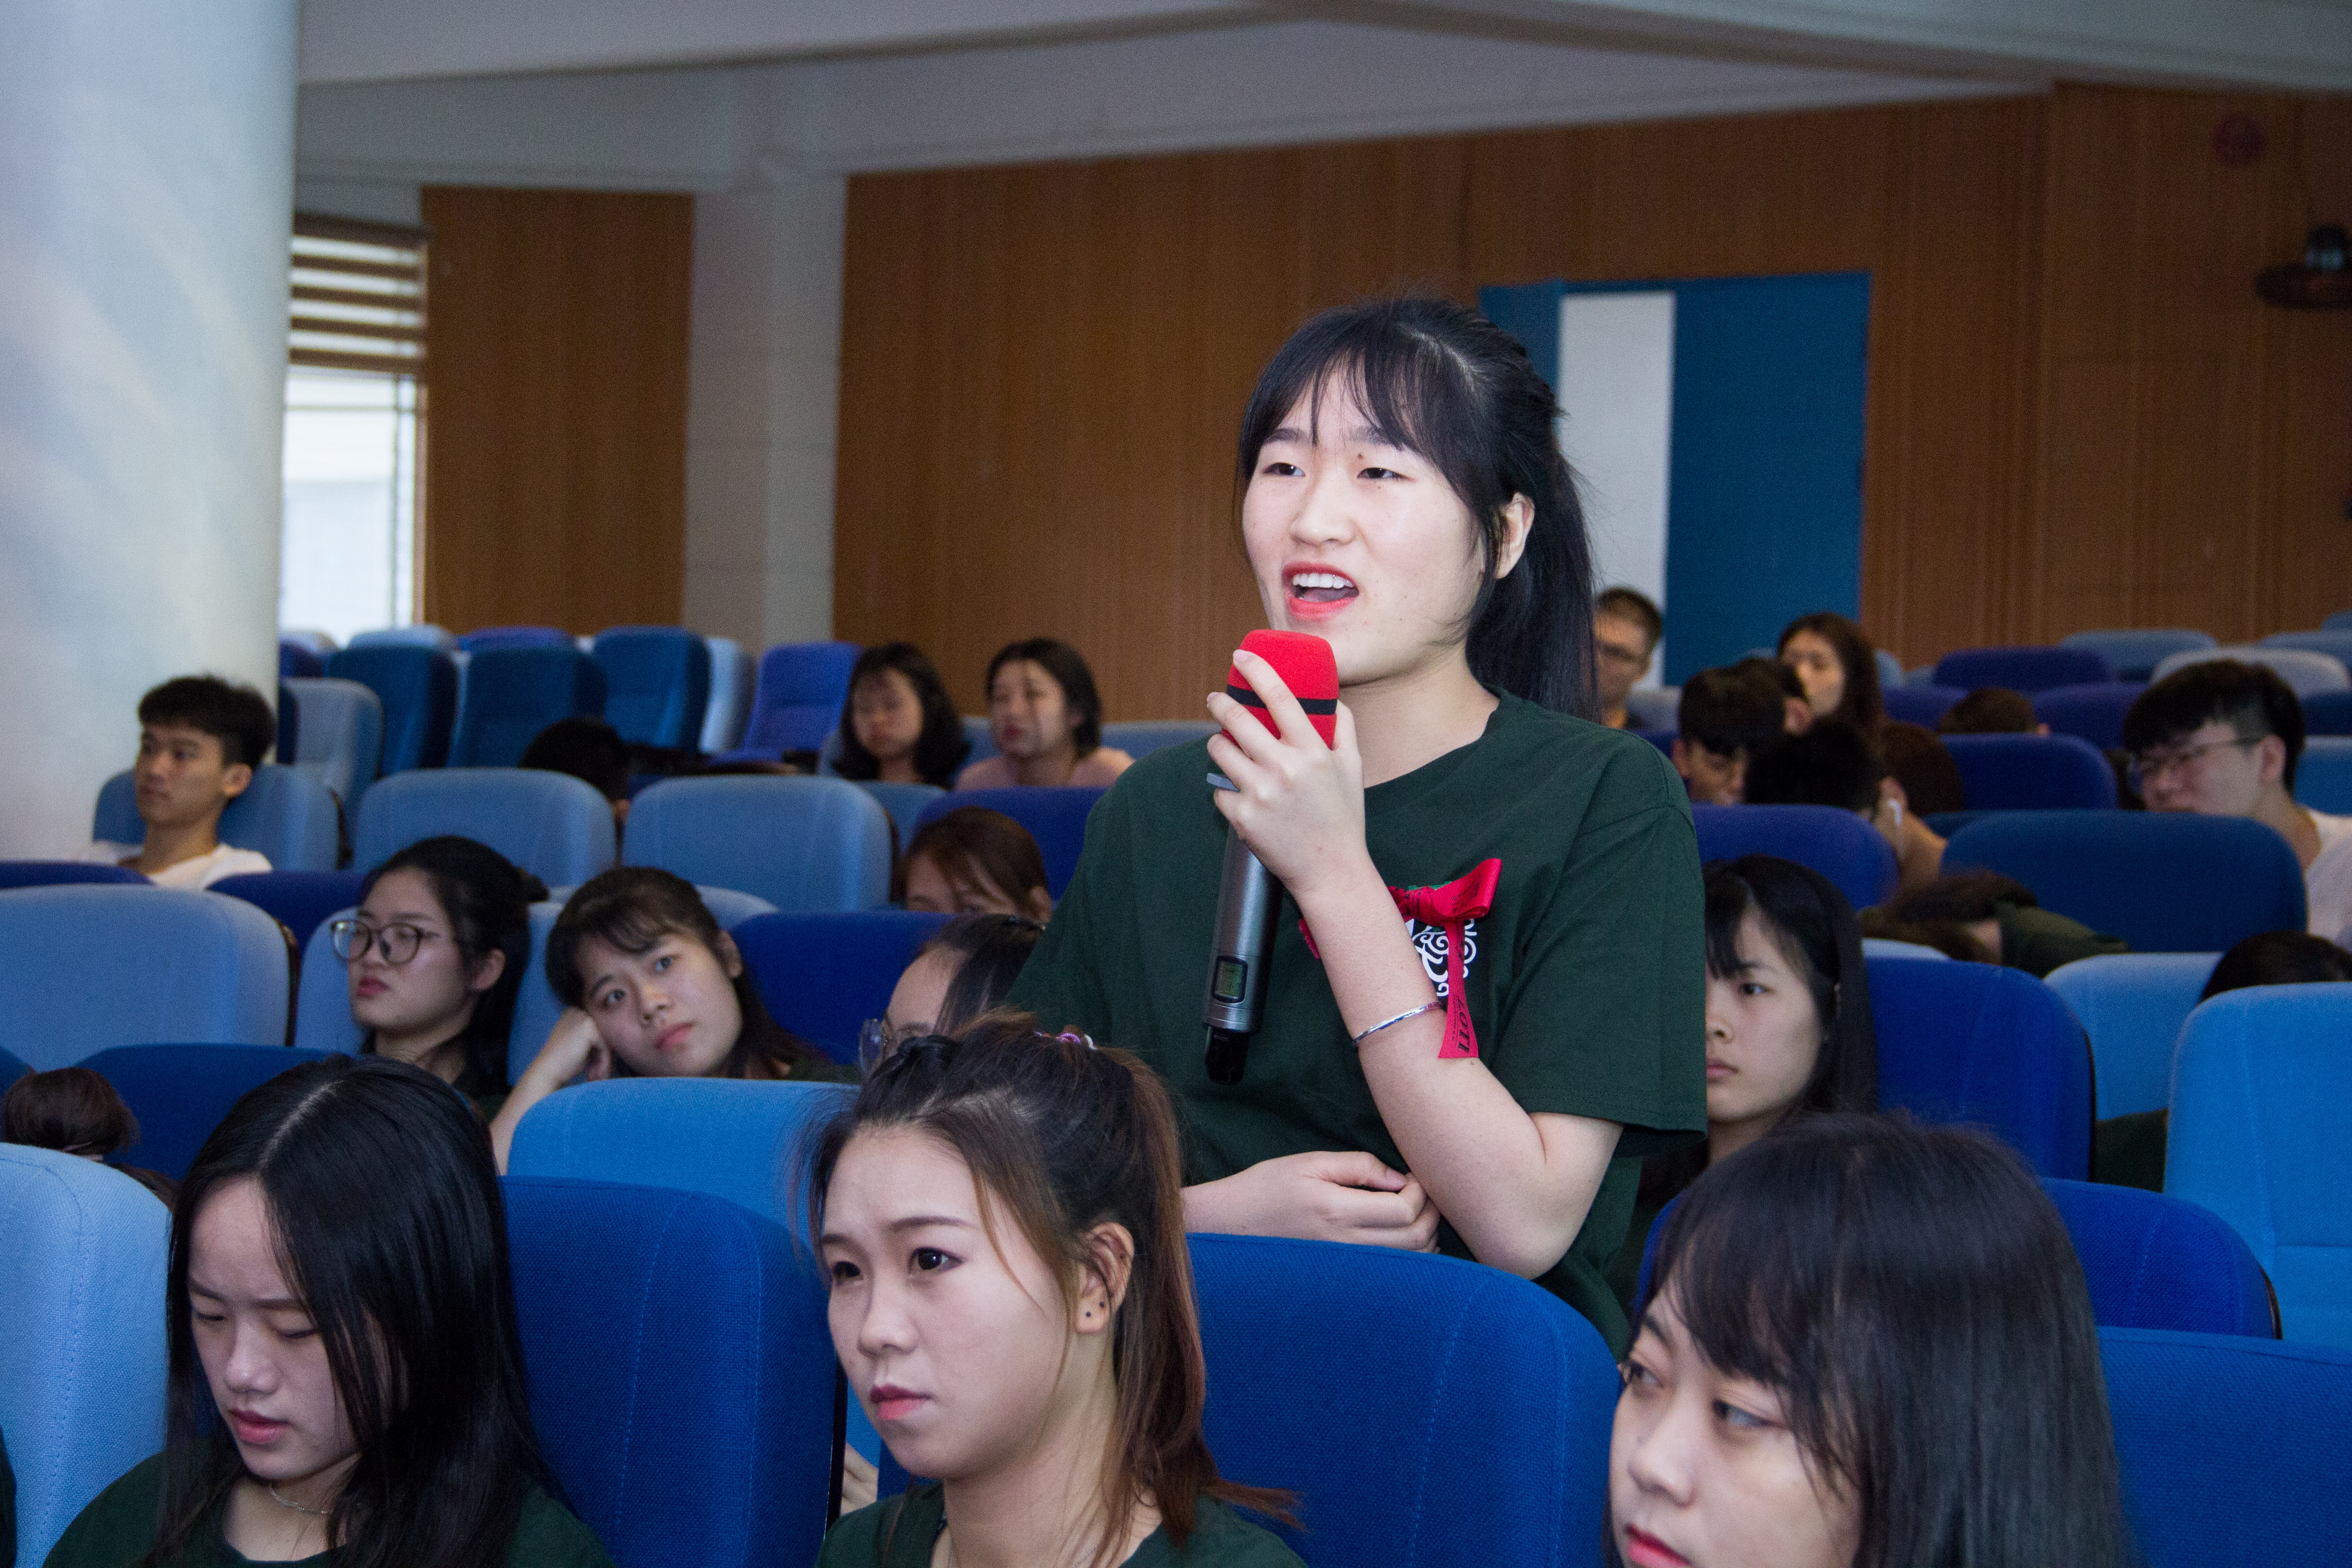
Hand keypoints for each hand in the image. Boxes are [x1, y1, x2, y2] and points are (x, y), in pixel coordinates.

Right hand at [528, 1008, 611, 1086]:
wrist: (547, 1071)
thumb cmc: (562, 1062)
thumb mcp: (579, 1045)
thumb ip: (595, 1040)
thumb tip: (615, 1044)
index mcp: (574, 1013)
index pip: (599, 1030)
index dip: (600, 1051)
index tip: (597, 1068)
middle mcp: (579, 1011)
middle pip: (605, 1035)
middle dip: (603, 1057)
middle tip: (598, 1075)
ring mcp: (584, 1018)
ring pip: (607, 1042)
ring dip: (604, 1063)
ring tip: (597, 1077)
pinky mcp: (589, 1028)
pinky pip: (606, 1048)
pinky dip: (603, 1064)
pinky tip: (593, 1074)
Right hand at [1183, 1150, 1440, 1251]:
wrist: (1229, 1226)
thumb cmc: (1266, 1188)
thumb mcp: (1308, 1163)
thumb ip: (1357, 1166)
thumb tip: (1398, 1176)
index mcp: (1336, 1211)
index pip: (1404, 1211)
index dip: (1420, 1192)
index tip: (1412, 1176)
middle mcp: (1344, 1246)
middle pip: (1415, 1241)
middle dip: (1431, 1214)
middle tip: (1424, 1193)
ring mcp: (1344, 1267)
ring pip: (1408, 1263)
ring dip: (1424, 1237)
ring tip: (1413, 1213)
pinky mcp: (1341, 1277)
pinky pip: (1389, 1273)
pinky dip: (1408, 1257)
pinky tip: (1400, 1237)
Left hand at [1205, 647, 1369, 899]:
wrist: (1330, 871)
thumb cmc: (1343, 816)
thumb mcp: (1353, 767)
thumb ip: (1343, 726)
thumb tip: (1329, 694)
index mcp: (1313, 751)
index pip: (1279, 697)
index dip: (1255, 670)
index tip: (1239, 657)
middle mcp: (1284, 768)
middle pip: (1235, 719)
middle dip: (1219, 702)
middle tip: (1215, 698)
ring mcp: (1260, 793)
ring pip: (1219, 750)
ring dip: (1219, 744)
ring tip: (1227, 747)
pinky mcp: (1242, 817)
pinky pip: (1219, 788)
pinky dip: (1227, 788)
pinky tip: (1242, 794)